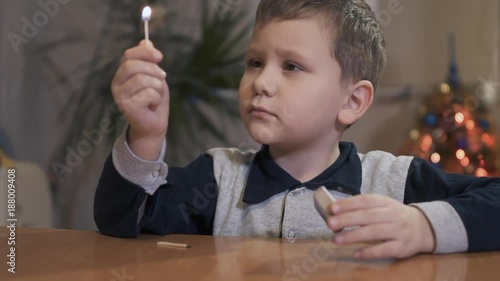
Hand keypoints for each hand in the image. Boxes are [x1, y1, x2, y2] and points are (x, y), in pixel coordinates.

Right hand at [111, 40, 168, 158]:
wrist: (154, 124)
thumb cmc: (154, 100)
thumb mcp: (154, 76)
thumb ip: (149, 61)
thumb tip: (146, 42)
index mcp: (122, 73)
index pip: (128, 55)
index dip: (145, 53)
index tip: (160, 56)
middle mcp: (116, 84)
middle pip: (134, 66)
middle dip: (154, 71)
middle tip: (162, 80)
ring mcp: (120, 96)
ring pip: (144, 80)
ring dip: (158, 88)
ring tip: (156, 96)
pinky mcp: (127, 108)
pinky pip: (149, 94)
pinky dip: (157, 99)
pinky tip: (153, 105)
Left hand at [326, 194, 435, 258]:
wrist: (423, 228)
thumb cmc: (394, 216)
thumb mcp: (382, 206)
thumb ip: (362, 208)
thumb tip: (335, 212)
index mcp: (385, 202)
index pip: (366, 201)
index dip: (349, 204)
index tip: (332, 208)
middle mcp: (392, 215)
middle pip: (368, 216)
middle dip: (347, 219)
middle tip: (330, 223)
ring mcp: (398, 231)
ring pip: (374, 232)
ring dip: (353, 236)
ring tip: (336, 239)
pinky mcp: (402, 247)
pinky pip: (384, 249)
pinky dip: (369, 252)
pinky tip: (356, 253)